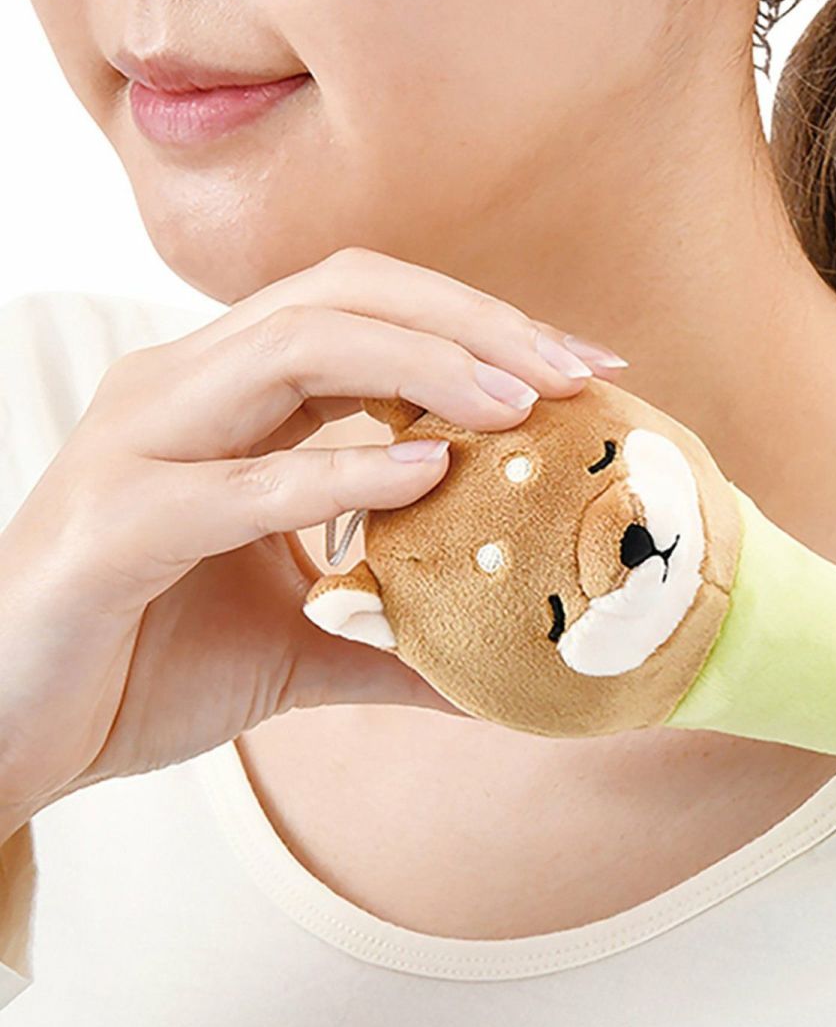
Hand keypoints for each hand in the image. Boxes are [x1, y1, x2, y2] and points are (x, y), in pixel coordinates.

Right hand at [0, 246, 626, 824]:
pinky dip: (338, 473)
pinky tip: (426, 476)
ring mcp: (140, 447)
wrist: (14, 733)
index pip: (366, 313)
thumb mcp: (299, 647)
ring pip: (291, 348)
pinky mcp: (116, 527)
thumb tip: (500, 674)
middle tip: (576, 371)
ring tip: (519, 403)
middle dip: (471, 320)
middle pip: (340, 293)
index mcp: (225, 401)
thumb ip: (396, 643)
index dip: (480, 324)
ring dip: (421, 364)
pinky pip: (240, 482)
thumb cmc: (141, 668)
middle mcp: (181, 393)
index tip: (586, 369)